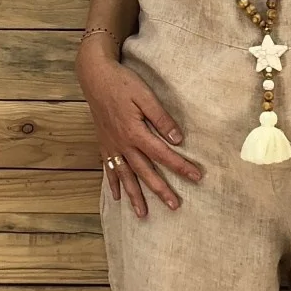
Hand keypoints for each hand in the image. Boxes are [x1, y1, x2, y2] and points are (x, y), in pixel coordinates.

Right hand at [75, 40, 202, 217]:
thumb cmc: (122, 82)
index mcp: (136, 132)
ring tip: (143, 214)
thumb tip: (177, 139)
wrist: (94, 75)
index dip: (181, 166)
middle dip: (160, 190)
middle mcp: (123, 144)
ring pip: (125, 176)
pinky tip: (117, 197)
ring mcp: (112, 146)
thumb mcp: (146, 95)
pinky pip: (109, 169)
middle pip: (145, 172)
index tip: (196, 177)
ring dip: (135, 196)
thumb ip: (161, 118)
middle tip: (174, 206)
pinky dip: (113, 183)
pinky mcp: (104, 144)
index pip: (163, 155)